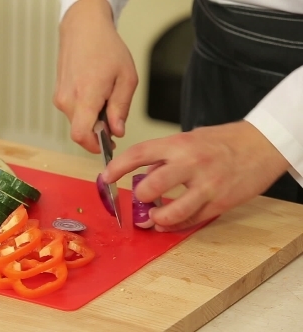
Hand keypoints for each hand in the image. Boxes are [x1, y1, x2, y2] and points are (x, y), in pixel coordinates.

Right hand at [53, 0, 137, 152]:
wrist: (83, 29)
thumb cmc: (105, 48)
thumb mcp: (126, 78)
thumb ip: (121, 109)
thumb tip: (117, 131)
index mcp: (86, 96)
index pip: (81, 135)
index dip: (95, 146)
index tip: (107, 146)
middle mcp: (68, 100)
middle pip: (81, 131)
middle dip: (98, 131)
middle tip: (114, 116)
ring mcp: (60, 97)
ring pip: (77, 122)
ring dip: (92, 119)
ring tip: (105, 97)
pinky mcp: (58, 95)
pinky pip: (73, 112)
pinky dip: (85, 110)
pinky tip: (95, 93)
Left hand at [103, 121, 289, 230]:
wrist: (262, 145)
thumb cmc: (221, 141)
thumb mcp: (189, 138)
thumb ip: (164, 156)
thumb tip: (140, 173)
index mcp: (179, 144)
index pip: (138, 154)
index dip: (116, 168)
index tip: (105, 178)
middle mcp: (190, 164)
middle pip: (151, 187)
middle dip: (140, 198)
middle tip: (139, 200)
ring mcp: (206, 186)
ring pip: (172, 212)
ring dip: (157, 219)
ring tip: (153, 219)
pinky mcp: (219, 203)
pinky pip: (191, 221)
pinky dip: (175, 226)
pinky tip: (168, 224)